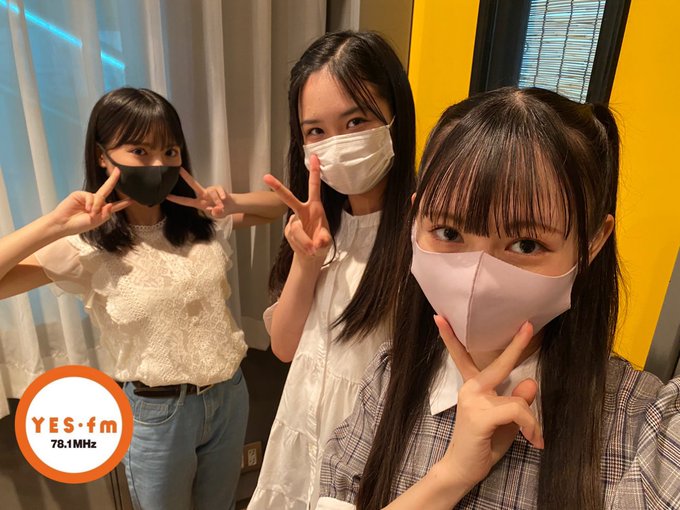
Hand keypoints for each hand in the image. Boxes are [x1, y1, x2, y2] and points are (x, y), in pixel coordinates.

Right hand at [49, 168, 130, 234]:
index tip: (132, 200)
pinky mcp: (80, 194)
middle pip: (106, 189)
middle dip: (113, 179)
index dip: (123, 203)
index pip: (114, 206)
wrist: (64, 224)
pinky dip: (91, 203)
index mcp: (101, 210)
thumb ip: (105, 214)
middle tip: (118, 170)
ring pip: (100, 197)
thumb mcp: (96, 222)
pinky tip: (87, 209)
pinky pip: (91, 196)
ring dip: (97, 206)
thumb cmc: (79, 225)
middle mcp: (96, 202)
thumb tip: (110, 204)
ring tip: (91, 214)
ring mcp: (88, 197)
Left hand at [166, 168, 234, 217]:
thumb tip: (216, 209)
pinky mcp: (218, 188)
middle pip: (193, 184)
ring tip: (221, 206)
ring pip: (211, 192)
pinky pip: (219, 190)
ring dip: (217, 200)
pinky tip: (224, 199)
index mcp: (199, 203)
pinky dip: (222, 195)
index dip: (176, 199)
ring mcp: (210, 190)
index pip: (185, 201)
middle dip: (186, 177)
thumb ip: (216, 213)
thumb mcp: (218, 215)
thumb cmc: (221, 211)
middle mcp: (203, 195)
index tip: (167, 196)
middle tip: (179, 169)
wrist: (231, 206)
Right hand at [263, 155, 330, 261]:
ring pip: (296, 230)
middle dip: (278, 187)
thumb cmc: (321, 243)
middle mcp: (302, 211)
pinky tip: (306, 249)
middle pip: (289, 198)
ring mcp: (293, 221)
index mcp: (314, 207)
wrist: (311, 255)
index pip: (314, 186)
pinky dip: (301, 245)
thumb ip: (323, 240)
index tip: (314, 156)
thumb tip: (318, 243)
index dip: (314, 171)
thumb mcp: (326, 242)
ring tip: (312, 249)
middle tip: (266, 177)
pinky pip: (293, 238)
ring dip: (305, 242)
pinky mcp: (287, 230)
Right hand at [436, 316, 542, 489]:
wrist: (461, 470)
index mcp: (473, 387)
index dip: (454, 338)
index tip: (442, 317)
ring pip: (518, 401)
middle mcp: (470, 389)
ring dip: (532, 421)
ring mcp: (473, 401)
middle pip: (498, 364)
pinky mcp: (480, 416)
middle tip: (528, 326)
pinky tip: (534, 440)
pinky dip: (531, 425)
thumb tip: (530, 382)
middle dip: (515, 345)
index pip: (463, 357)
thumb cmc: (482, 445)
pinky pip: (518, 411)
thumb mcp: (505, 421)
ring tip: (535, 438)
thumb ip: (517, 401)